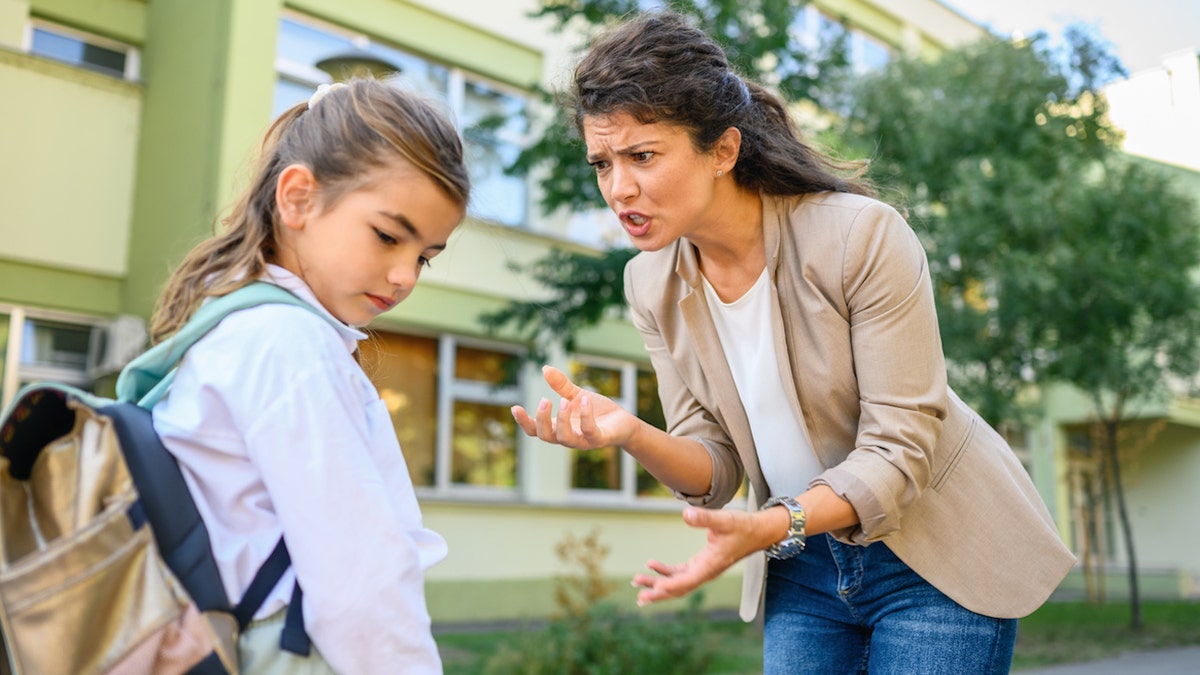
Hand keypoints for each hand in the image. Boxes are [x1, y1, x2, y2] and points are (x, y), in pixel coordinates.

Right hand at [510, 365, 639, 449]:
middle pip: (546, 436)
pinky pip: (590, 431)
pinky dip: (585, 416)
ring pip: (565, 438)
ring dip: (563, 420)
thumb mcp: (576, 395)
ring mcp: (583, 440)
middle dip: (542, 419)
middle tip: (545, 399)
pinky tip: (584, 400)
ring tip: (565, 400)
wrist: (624, 422)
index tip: (515, 407)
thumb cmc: (598, 411)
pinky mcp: (600, 439)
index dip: (524, 421)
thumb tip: (544, 368)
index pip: (535, 430)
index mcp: (558, 427)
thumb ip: (560, 385)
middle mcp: (568, 437)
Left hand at [631, 505, 787, 605]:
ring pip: (677, 582)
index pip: (687, 581)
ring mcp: (704, 569)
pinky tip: (652, 566)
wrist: (758, 532)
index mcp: (711, 566)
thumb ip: (705, 518)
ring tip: (637, 582)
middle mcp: (706, 572)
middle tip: (639, 597)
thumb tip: (686, 514)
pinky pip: (681, 573)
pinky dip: (666, 572)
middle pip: (679, 588)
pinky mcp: (702, 564)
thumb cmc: (743, 526)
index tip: (654, 588)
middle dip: (658, 592)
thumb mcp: (724, 519)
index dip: (669, 585)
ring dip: (658, 583)